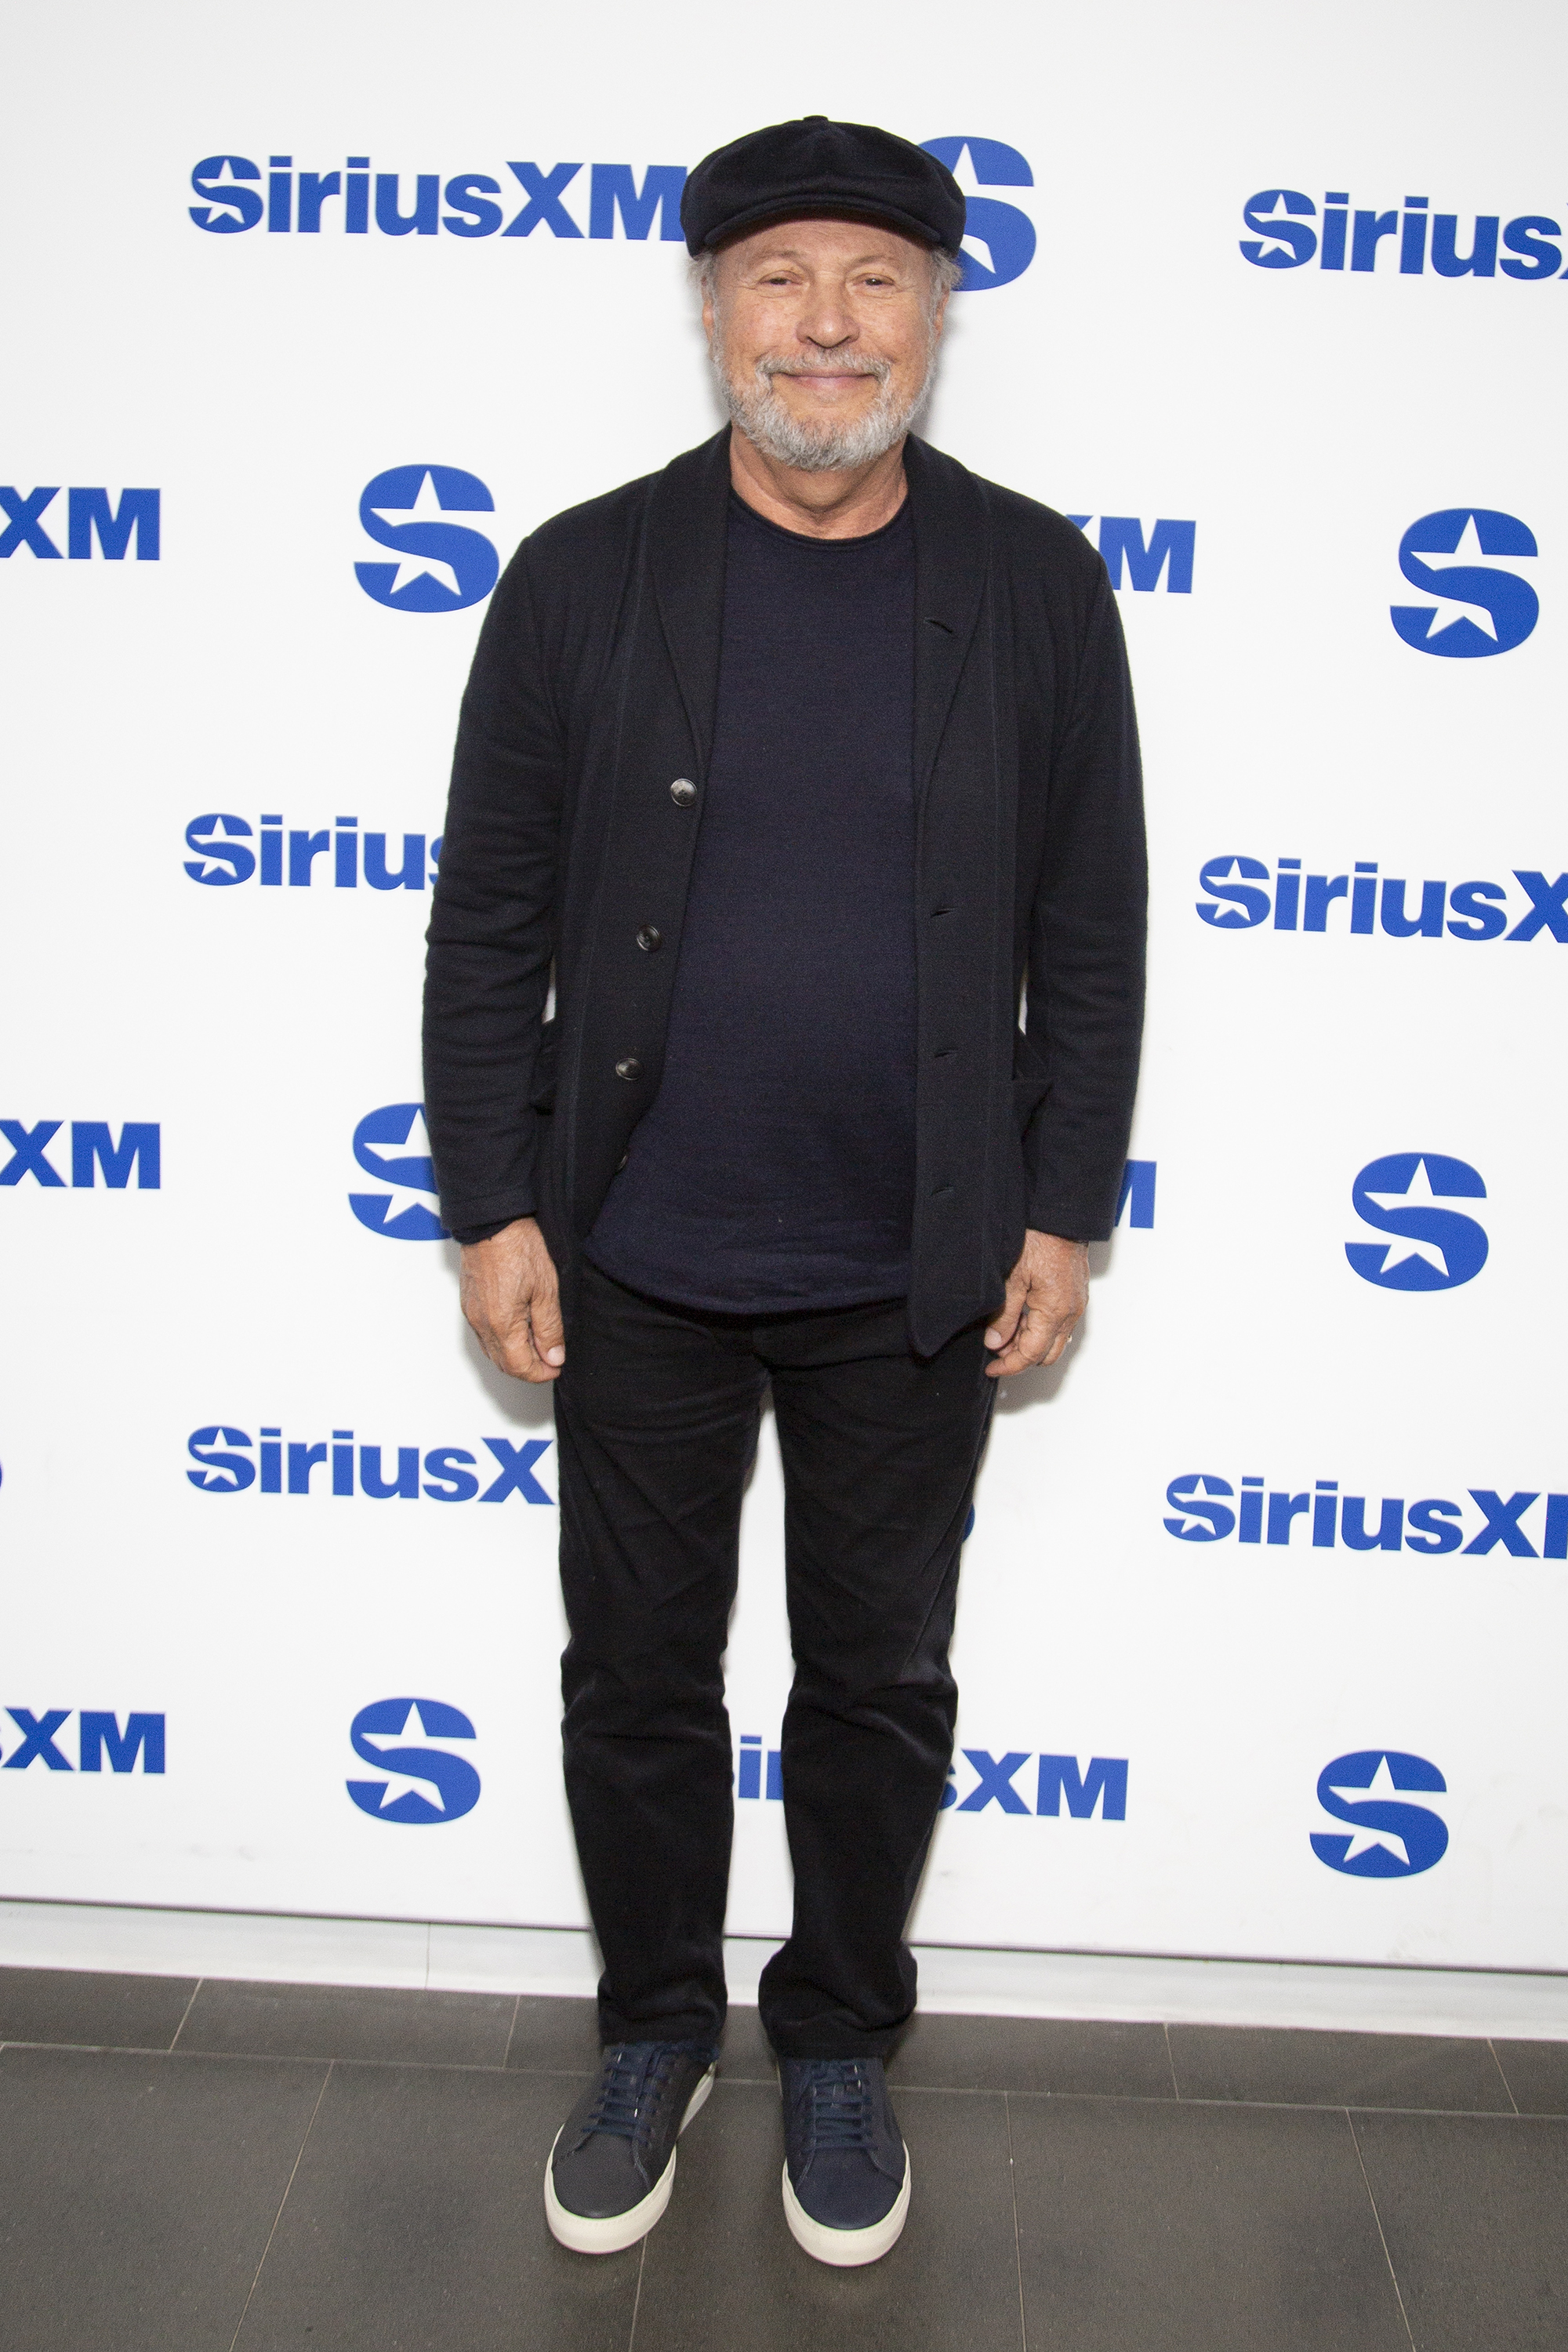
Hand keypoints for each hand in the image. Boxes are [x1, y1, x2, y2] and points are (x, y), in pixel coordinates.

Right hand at [459, 1218, 564, 1382]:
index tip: (557, 1366)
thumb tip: (553, 1357)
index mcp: (501, 1324)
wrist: (493, 1221)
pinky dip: (502, 1341)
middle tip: (551, 1360)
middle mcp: (481, 1323)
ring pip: (492, 1350)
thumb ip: (549, 1329)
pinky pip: (484, 1334)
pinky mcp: (469, 1302)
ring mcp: (472, 1313)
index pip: (519, 1367)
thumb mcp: (547, 1290)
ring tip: (538, 1344)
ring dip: (515, 1355)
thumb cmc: (519, 1248)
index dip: (541, 1373)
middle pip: (503, 1363)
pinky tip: (519, 1328)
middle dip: (528, 1368)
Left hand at [984, 1231, 1087, 1377]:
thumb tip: (995, 1342)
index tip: (992, 1368)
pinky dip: (1040, 1329)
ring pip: (1054, 1340)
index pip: (1032, 1354)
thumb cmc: (1040, 1239)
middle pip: (1047, 1354)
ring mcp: (1076, 1305)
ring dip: (1030, 1342)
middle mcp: (1071, 1312)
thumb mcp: (1012, 1278)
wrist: (1061, 1217)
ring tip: (1004, 1330)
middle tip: (996, 1349)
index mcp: (1055, 1311)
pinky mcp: (1075, 1296)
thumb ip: (1004, 1315)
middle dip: (1020, 1357)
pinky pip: (1060, 1324)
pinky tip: (1021, 1317)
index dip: (1010, 1366)